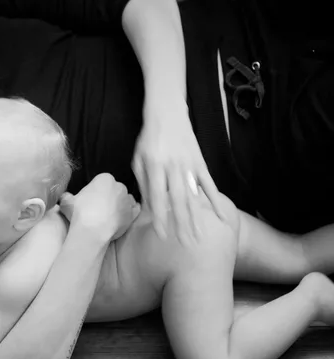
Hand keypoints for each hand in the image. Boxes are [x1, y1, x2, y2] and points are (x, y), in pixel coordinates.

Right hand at [59, 173, 140, 242]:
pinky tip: (123, 217)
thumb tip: (65, 197)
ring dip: (119, 204)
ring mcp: (127, 200)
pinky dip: (130, 212)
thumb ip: (66, 197)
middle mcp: (119, 186)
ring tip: (109, 215)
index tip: (90, 200)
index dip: (95, 191)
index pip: (101, 182)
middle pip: (114, 190)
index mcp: (104, 178)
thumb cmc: (80, 212)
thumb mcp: (66, 202)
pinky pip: (134, 210)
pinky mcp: (133, 214)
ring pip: (125, 199)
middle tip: (99, 209)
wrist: (93, 231)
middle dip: (108, 197)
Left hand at [133, 111, 224, 244]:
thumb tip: (147, 207)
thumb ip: (143, 182)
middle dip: (181, 225)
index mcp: (154, 167)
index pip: (156, 198)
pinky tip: (220, 216)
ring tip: (201, 237)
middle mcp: (172, 167)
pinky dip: (214, 200)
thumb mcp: (138, 159)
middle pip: (177, 201)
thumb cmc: (148, 139)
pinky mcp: (200, 162)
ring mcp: (188, 165)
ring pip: (193, 196)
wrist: (167, 113)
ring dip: (197, 218)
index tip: (162, 236)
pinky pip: (208, 184)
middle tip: (186, 245)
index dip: (159, 218)